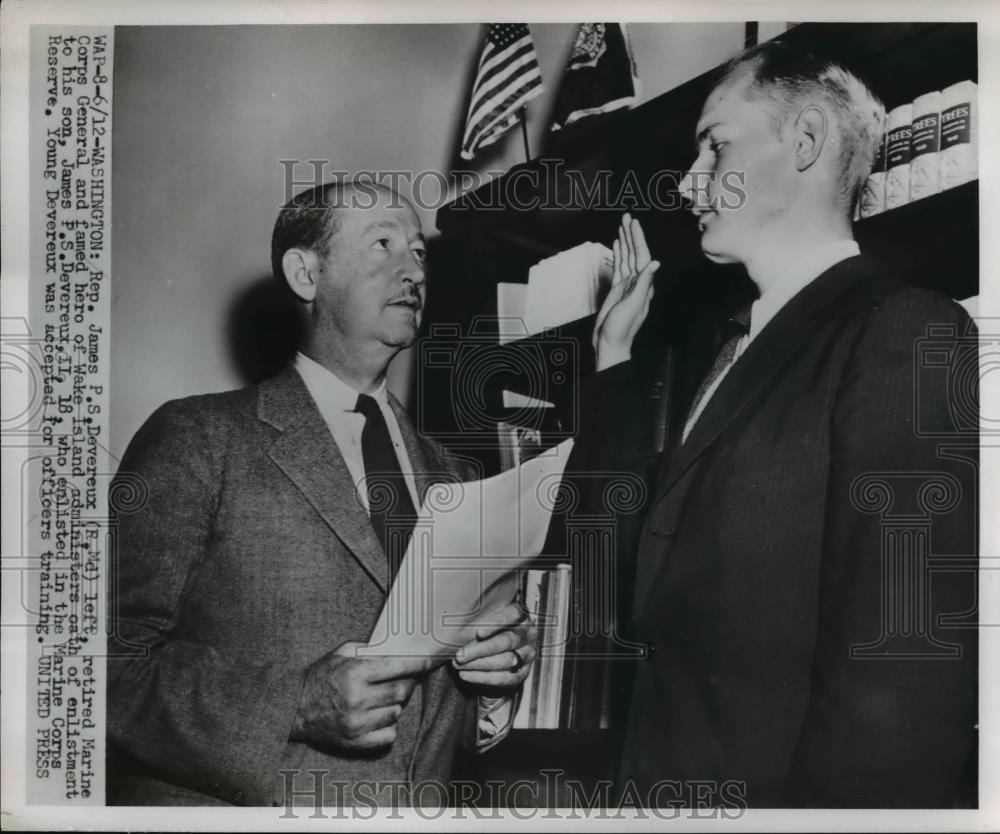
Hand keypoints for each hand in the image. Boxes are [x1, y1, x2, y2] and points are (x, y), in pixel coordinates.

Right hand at [291, 642, 426, 750]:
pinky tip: (377, 717)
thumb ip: (367, 650)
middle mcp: (358, 699)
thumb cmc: (319, 678)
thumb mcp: (339, 654)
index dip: (418, 664)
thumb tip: (396, 650)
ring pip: (396, 712)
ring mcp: (358, 723)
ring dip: (394, 705)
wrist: (293, 710)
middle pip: (401, 691)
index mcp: (354, 673)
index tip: (429, 661)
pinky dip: (388, 726)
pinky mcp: (357, 742)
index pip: (397, 667)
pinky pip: (389, 735)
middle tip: (401, 680)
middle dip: (406, 684)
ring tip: (380, 699)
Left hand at [452, 602, 537, 689]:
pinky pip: (504, 678)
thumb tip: (459, 628)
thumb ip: (478, 620)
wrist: (498, 654)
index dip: (496, 623)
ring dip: (479, 664)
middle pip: (507, 641)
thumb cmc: (489, 631)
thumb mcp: (486, 620)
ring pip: (505, 661)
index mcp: (520, 615)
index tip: (478, 633)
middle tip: (461, 655)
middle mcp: (528, 633)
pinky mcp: (523, 672)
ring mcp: (527, 654)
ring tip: (459, 664)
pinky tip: (466, 674)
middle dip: (481, 649)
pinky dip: (483, 677)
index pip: (512, 614)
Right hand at [593, 213, 658, 370]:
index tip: (633, 224)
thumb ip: (643, 284)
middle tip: (627, 217)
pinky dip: (618, 255)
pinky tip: (617, 245)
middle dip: (631, 235)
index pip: (642, 256)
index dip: (638, 239)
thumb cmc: (622, 328)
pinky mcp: (617, 289)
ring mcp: (627, 285)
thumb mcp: (633, 305)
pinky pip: (619, 267)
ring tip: (622, 226)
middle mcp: (637, 282)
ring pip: (626, 258)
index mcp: (643, 285)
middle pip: (634, 253)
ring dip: (625, 241)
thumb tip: (654, 263)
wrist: (609, 343)